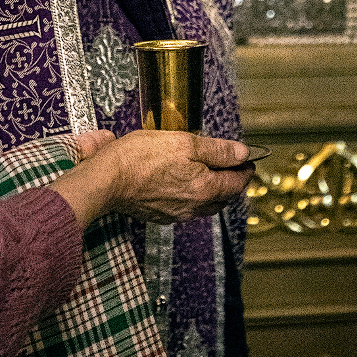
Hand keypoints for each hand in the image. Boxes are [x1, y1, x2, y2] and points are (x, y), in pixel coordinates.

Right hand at [53, 131, 254, 227]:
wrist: (106, 179)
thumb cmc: (140, 158)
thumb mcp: (185, 142)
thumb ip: (217, 150)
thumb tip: (242, 153)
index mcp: (204, 189)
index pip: (237, 183)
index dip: (246, 169)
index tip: (249, 161)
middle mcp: (193, 207)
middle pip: (223, 198)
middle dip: (232, 182)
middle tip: (233, 167)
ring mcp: (175, 213)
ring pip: (205, 205)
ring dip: (213, 191)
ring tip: (210, 174)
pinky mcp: (159, 214)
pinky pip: (185, 208)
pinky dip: (192, 196)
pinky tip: (184, 183)